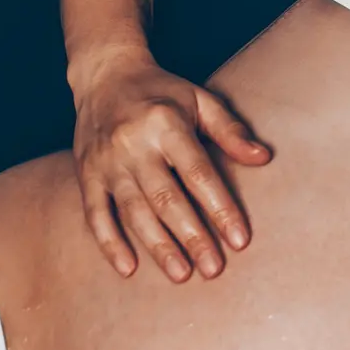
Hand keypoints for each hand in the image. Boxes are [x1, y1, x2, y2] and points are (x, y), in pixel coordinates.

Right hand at [71, 52, 271, 280]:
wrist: (103, 75)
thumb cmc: (162, 92)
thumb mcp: (200, 100)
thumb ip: (231, 131)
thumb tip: (264, 158)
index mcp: (166, 124)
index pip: (199, 173)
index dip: (220, 208)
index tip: (240, 239)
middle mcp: (133, 144)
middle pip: (166, 198)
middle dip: (192, 236)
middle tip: (214, 269)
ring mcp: (106, 162)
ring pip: (133, 211)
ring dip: (157, 246)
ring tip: (182, 274)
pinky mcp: (85, 174)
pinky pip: (95, 214)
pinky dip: (109, 242)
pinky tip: (128, 268)